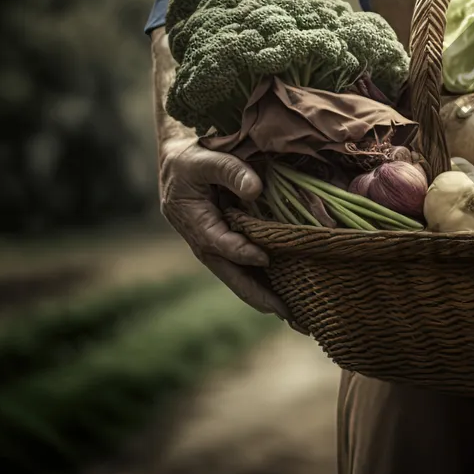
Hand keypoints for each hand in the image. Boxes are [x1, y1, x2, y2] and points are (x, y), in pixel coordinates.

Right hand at [159, 139, 305, 331]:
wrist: (179, 160)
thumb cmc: (191, 157)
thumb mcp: (205, 158)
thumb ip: (229, 171)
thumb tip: (256, 189)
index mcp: (193, 222)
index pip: (218, 243)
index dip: (240, 251)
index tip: (265, 258)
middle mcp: (203, 241)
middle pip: (231, 274)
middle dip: (258, 295)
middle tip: (287, 313)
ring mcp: (215, 246)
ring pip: (240, 277)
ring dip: (264, 296)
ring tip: (294, 316)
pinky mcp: (227, 244)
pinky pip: (246, 267)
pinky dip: (264, 282)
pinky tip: (288, 295)